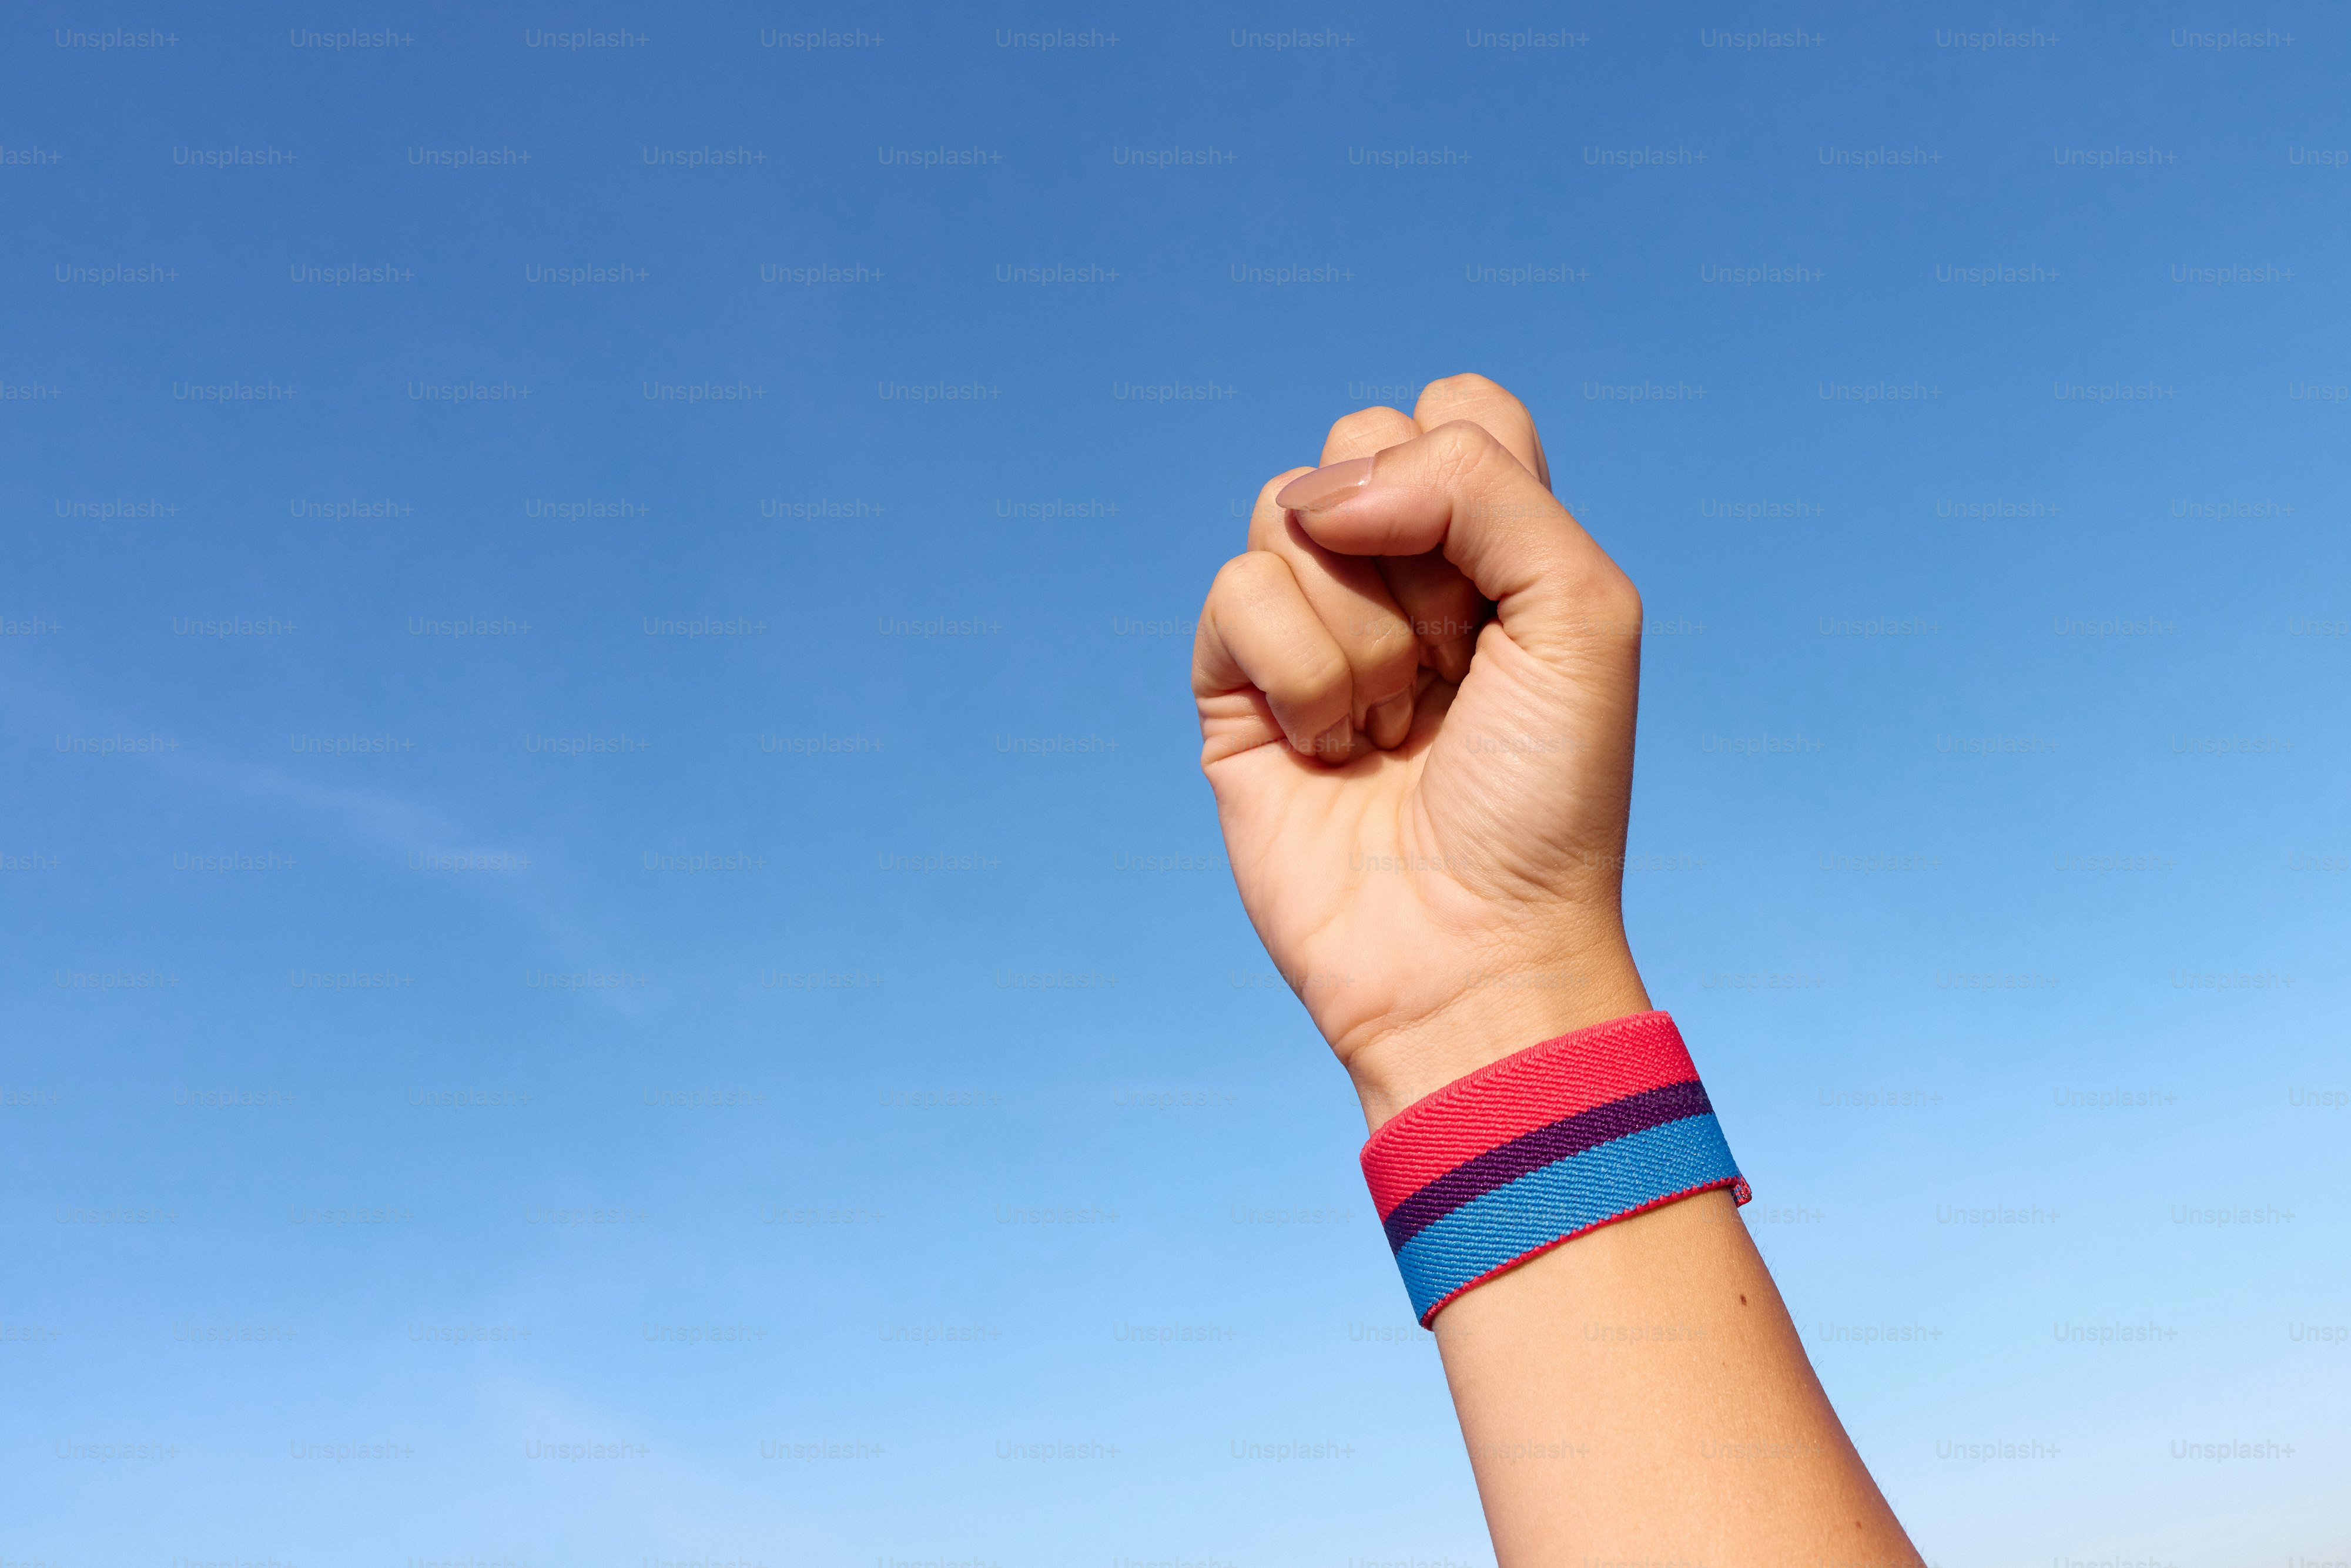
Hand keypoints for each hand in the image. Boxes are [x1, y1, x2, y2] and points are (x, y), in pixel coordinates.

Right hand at [1191, 375, 1652, 1126]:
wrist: (1470, 945)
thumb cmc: (1546, 798)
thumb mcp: (1581, 610)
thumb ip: (1479, 484)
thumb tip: (1329, 490)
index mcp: (1491, 548)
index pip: (1455, 411)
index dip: (1469, 472)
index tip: (1502, 588)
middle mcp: (1396, 575)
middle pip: (1359, 442)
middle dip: (1415, 553)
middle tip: (1453, 665)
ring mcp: (1308, 627)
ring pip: (1288, 513)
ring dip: (1360, 632)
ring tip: (1393, 726)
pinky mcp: (1234, 688)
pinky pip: (1234, 593)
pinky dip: (1298, 674)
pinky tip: (1331, 752)